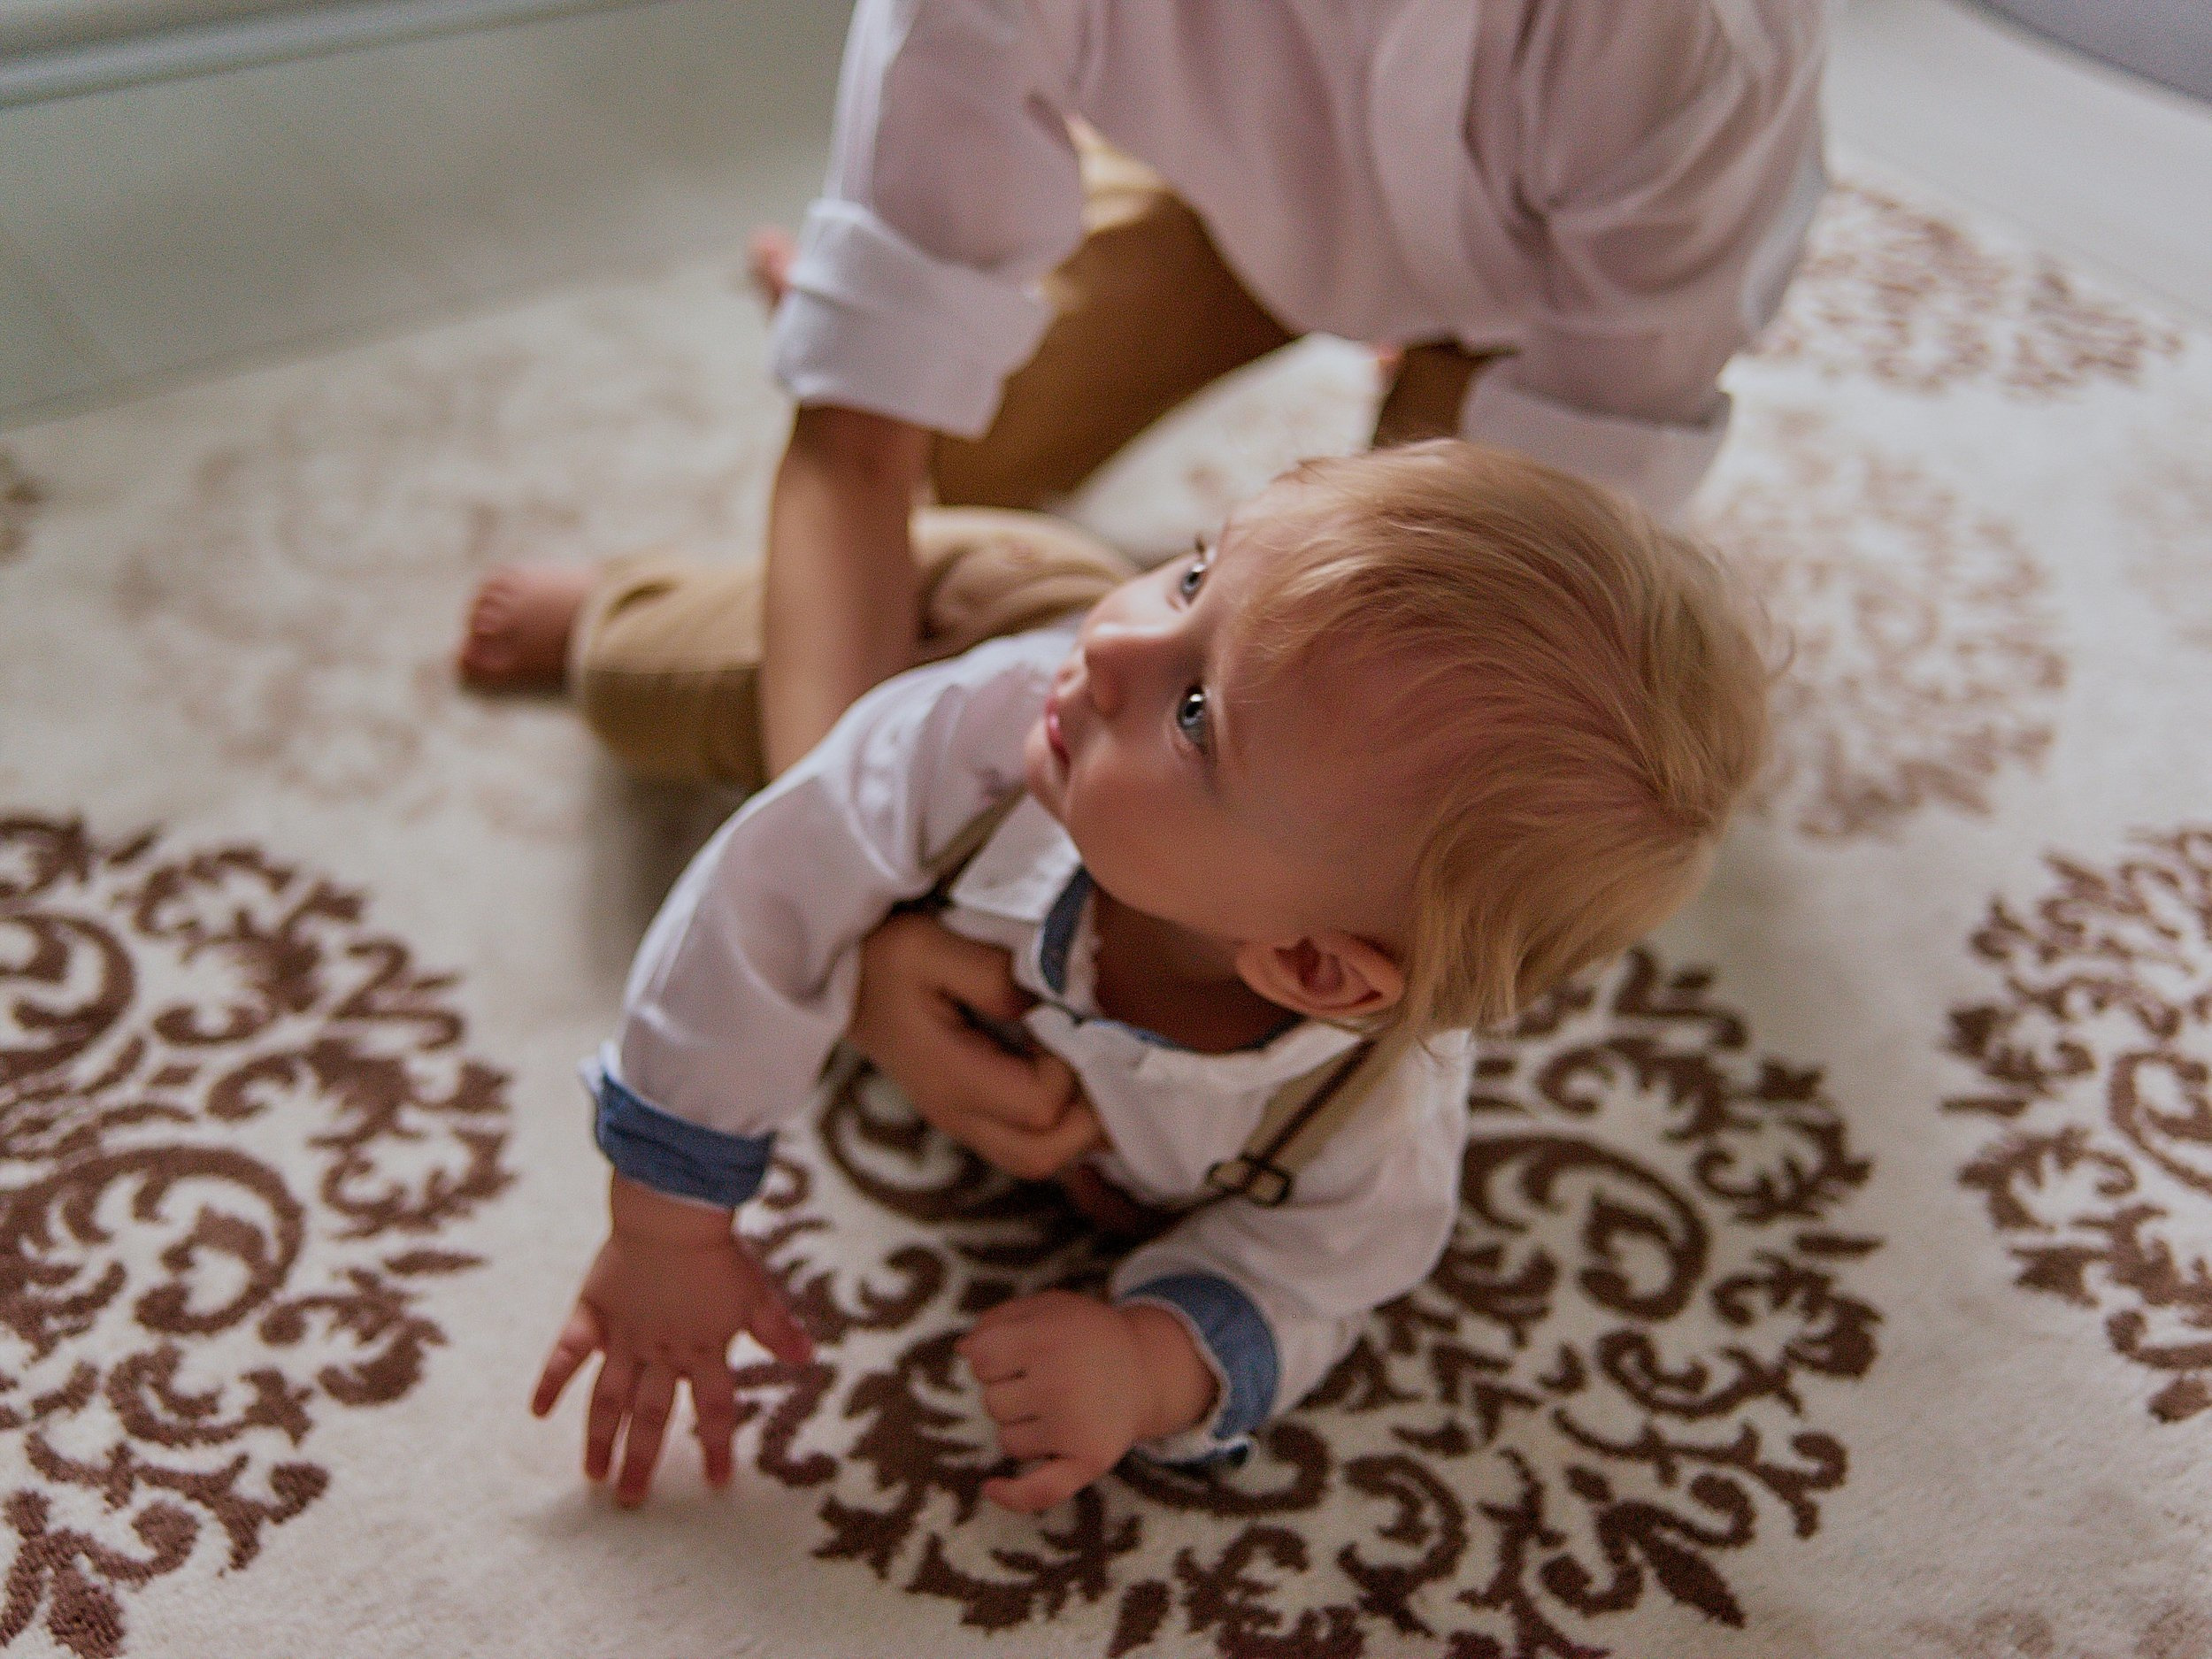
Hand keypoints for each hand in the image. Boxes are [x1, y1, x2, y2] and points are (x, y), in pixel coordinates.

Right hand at [532, 1176, 811, 1505]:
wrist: (674, 1213)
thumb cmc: (719, 1251)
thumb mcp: (757, 1293)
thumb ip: (777, 1330)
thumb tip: (808, 1359)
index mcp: (704, 1350)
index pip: (714, 1410)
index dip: (717, 1447)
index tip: (718, 1483)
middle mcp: (662, 1353)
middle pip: (652, 1417)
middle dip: (642, 1462)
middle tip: (630, 1501)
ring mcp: (624, 1337)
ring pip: (609, 1399)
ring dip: (600, 1439)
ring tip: (592, 1475)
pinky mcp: (593, 1314)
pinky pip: (567, 1354)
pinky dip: (551, 1381)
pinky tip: (538, 1412)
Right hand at [850, 911, 1105, 1179]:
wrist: (841, 978)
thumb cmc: (884, 959)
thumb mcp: (927, 945)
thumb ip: (990, 975)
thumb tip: (1046, 1006)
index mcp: (951, 1078)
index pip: (1040, 1106)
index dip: (1070, 1069)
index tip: (1065, 1022)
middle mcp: (958, 1115)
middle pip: (1045, 1155)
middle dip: (1087, 1113)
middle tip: (1095, 1057)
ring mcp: (962, 1123)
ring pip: (1039, 1160)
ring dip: (1077, 1125)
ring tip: (1087, 1070)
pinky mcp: (968, 1116)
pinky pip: (1026, 1144)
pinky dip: (1060, 1124)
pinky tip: (1067, 1079)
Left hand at [956, 1290, 1216, 1512]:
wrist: (1144, 1370)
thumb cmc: (1084, 1336)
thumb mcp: (1047, 1308)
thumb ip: (1000, 1319)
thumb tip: (963, 1350)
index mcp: (1046, 1337)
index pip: (981, 1359)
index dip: (991, 1357)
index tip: (1013, 1353)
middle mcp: (1060, 1382)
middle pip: (992, 1401)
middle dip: (1008, 1390)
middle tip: (1045, 1376)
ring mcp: (1075, 1425)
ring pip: (1008, 1439)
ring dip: (1021, 1426)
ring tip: (1057, 1404)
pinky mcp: (1089, 1460)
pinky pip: (1039, 1489)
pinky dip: (1013, 1495)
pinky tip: (991, 1487)